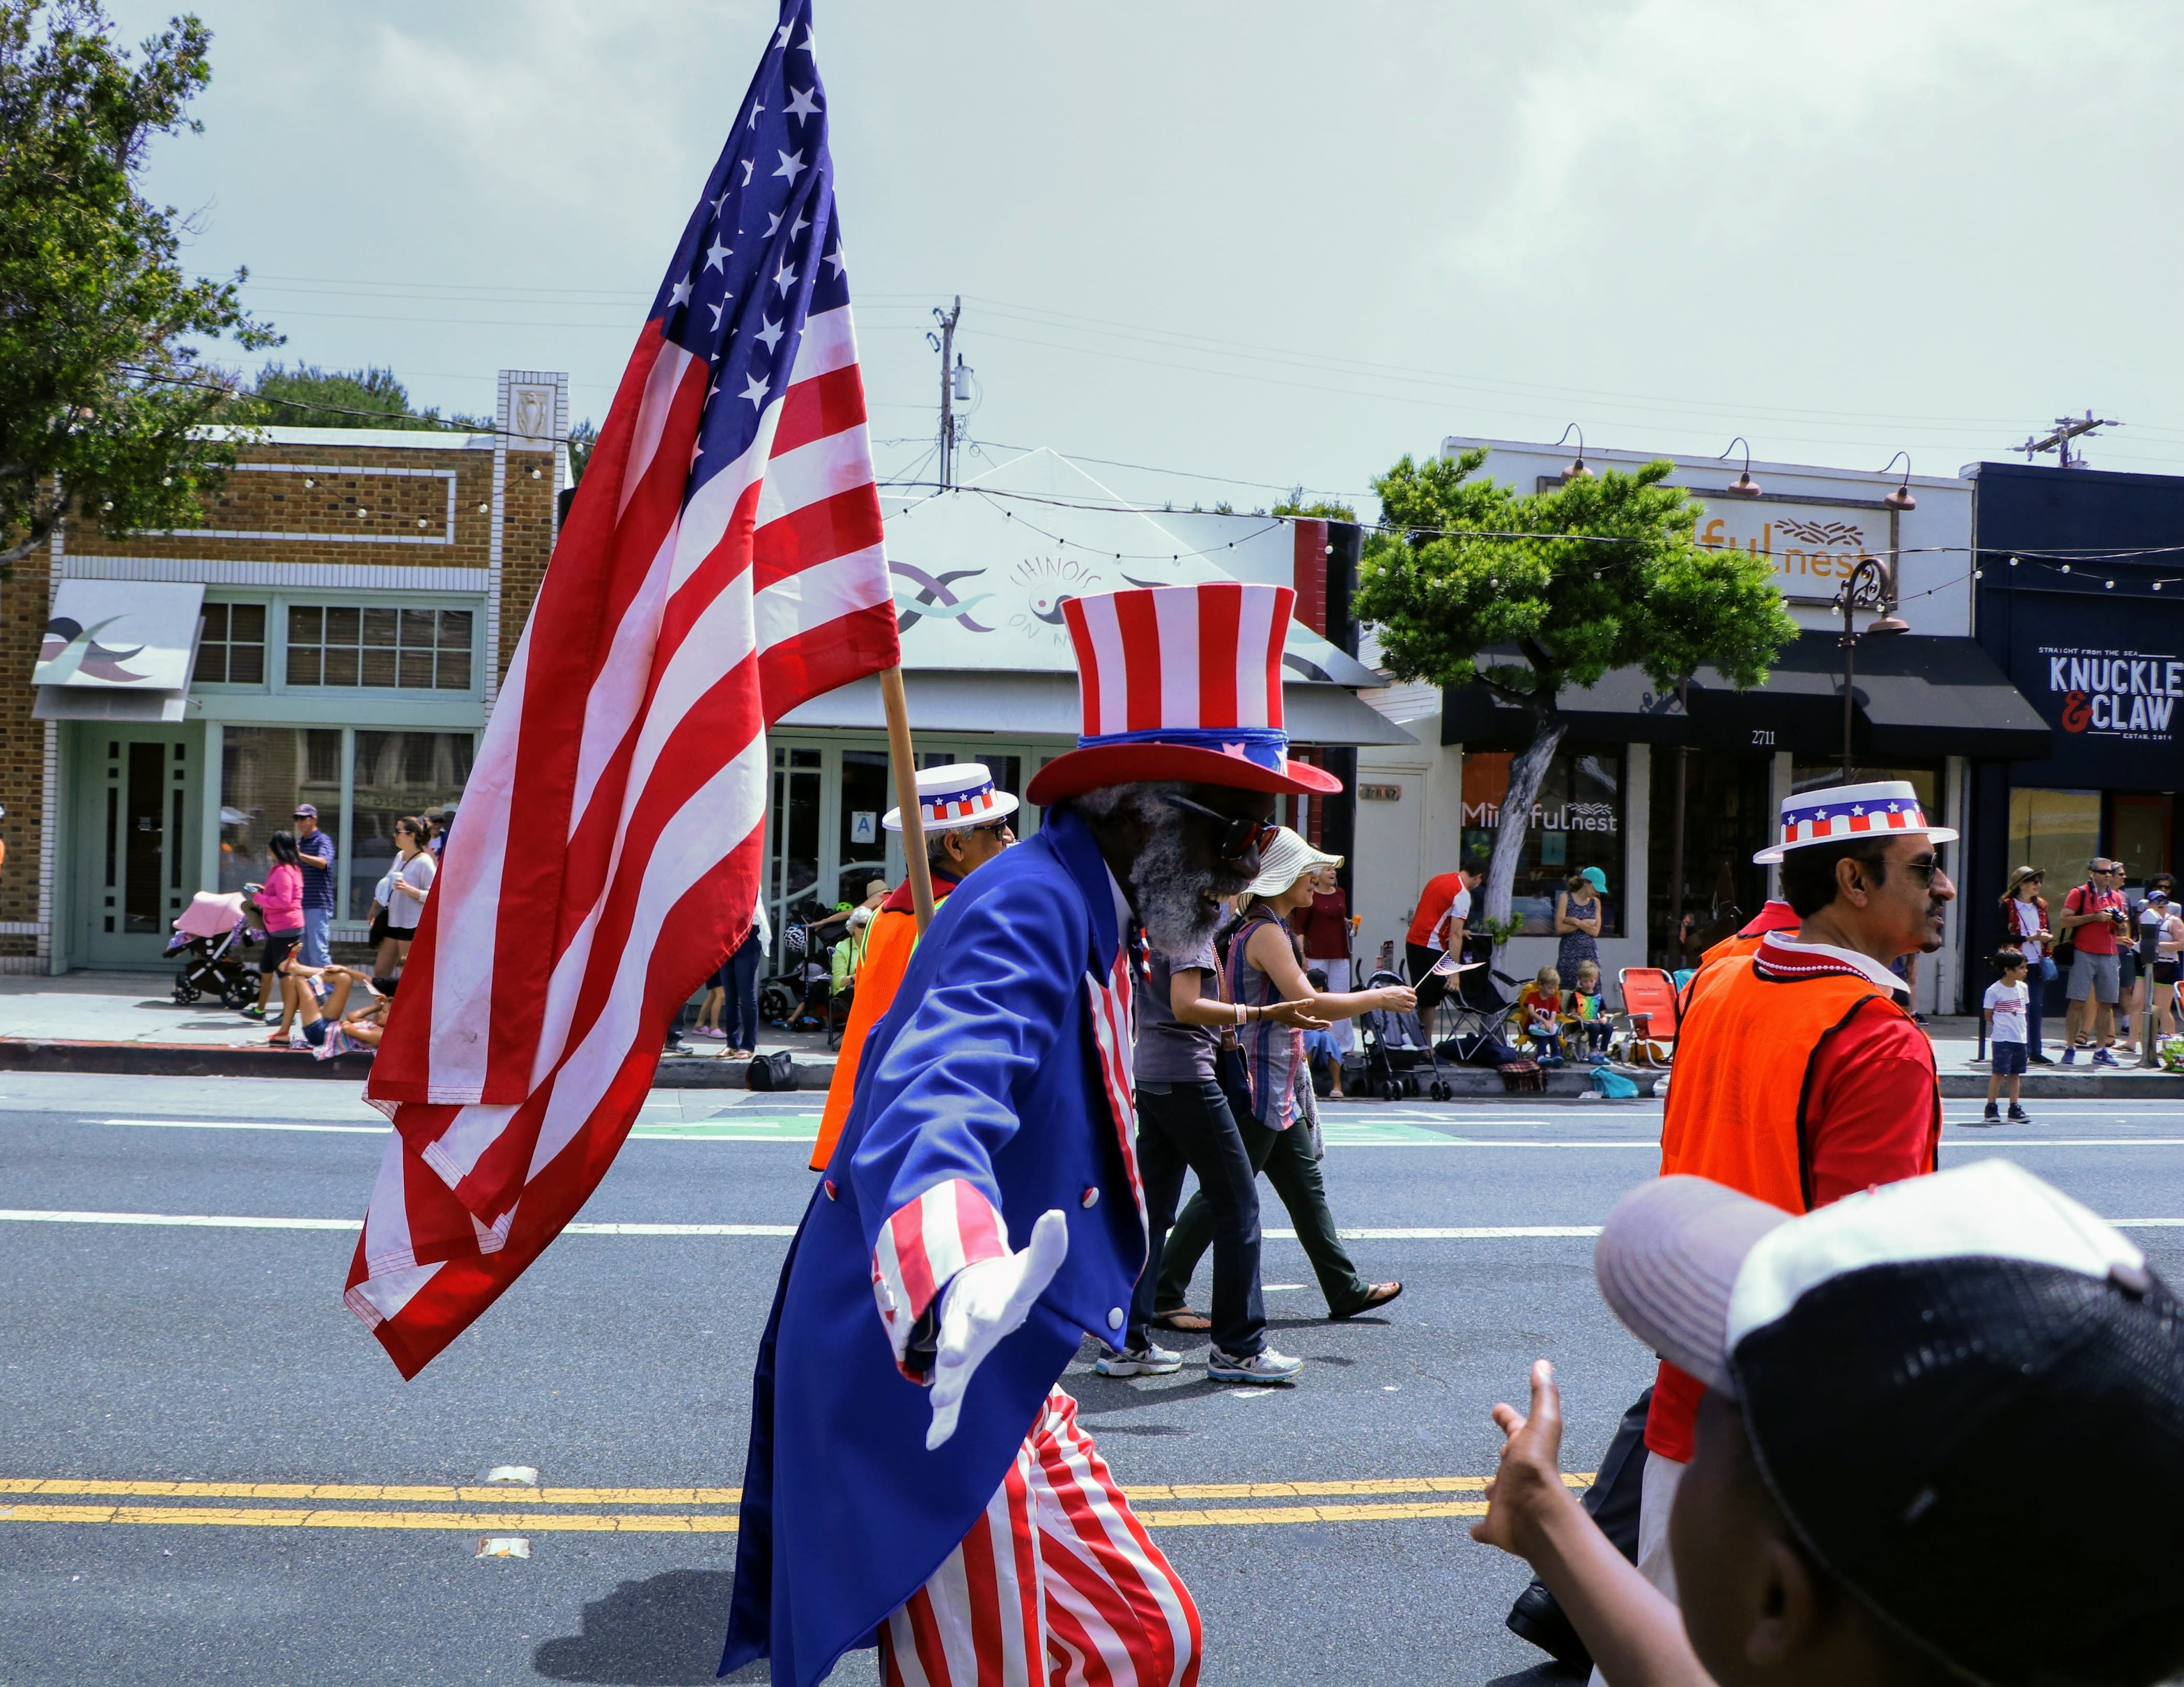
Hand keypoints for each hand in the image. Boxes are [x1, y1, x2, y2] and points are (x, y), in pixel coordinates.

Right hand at [926, 1208, 1068, 1450]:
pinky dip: (944, 1421)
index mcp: (989, 1299)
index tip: (984, 1318)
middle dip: (957, 1345)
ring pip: (951, 1366)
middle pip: (961, 1334)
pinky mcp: (957, 1371)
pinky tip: (935, 1441)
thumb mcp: (1030, 1270)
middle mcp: (968, 1323)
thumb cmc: (1005, 1286)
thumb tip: (1056, 1216)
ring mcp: (959, 1347)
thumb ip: (1047, 1249)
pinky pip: (951, 1397)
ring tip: (940, 1399)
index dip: (987, 1309)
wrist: (968, 1293)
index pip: (991, 1302)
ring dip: (946, 1382)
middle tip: (951, 1357)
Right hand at [1262, 997, 1330, 1029]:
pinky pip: (1304, 1025)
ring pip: (1308, 1027)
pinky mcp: (1293, 1023)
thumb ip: (1302, 1003)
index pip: (1314, 1023)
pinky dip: (1309, 1023)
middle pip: (1312, 1027)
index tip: (1330, 1024)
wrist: (1271, 1013)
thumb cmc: (1280, 1008)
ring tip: (1322, 1023)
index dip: (1322, 1023)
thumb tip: (1312, 1000)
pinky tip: (1311, 1018)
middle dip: (1321, 1026)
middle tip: (1329, 1025)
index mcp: (1299, 1019)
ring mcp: (1295, 1024)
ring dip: (1316, 1025)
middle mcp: (1298, 1023)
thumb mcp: (1292, 1004)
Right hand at [1378, 984, 1417, 1011]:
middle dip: (1412, 1001)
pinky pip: (1409, 1011)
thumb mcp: (1394, 988)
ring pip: (1413, 1005)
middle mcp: (1404, 995)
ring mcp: (1403, 1002)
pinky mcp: (1401, 1008)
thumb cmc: (1385, 993)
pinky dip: (1407, 1010)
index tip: (1409, 997)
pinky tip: (1403, 1009)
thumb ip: (1401, 990)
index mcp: (1403, 989)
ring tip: (1405, 1006)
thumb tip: (1406, 993)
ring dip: (1410, 1006)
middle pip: (1414, 998)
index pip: (1413, 991)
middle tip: (1408, 1002)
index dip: (1412, 994)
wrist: (1380, 998)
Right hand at [1471, 1359, 1575, 1559]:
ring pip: (1497, 1493)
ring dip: (1494, 1490)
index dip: (1507, 1417)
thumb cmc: (1537, 1469)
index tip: (1499, 1409)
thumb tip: (1544, 1363)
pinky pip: (1485, 1528)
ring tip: (1488, 1489)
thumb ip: (1544, 1394)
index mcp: (1524, 1449)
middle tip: (1500, 1449)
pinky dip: (1480, 1530)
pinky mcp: (1496, 1527)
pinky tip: (1476, 1531)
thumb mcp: (1542, 1423)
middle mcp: (1517, 1474)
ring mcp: (1506, 1501)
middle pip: (1508, 1461)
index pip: (1515, 1427)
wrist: (1536, 1516)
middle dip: (1504, 1454)